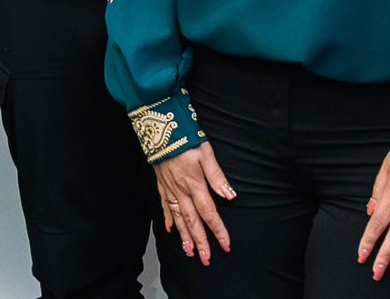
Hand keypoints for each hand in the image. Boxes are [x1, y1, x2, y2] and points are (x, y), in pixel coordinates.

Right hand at [155, 144, 232, 266]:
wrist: (159, 128)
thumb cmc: (184, 138)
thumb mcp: (206, 153)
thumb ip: (217, 176)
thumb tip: (230, 195)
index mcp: (195, 185)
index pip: (209, 213)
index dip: (218, 230)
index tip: (226, 245)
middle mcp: (182, 191)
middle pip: (193, 222)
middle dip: (200, 242)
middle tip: (206, 260)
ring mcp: (170, 189)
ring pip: (178, 218)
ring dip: (184, 236)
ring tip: (189, 252)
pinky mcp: (161, 184)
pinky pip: (165, 205)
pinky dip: (168, 219)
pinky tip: (170, 230)